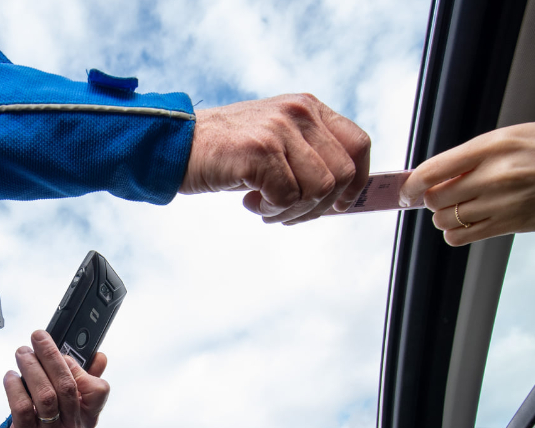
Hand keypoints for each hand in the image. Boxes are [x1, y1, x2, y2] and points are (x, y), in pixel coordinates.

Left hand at [0, 330, 109, 427]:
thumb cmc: (49, 427)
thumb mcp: (72, 408)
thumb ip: (86, 381)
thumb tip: (100, 356)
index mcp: (88, 416)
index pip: (99, 390)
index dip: (80, 368)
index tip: (65, 355)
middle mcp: (73, 427)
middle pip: (66, 386)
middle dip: (51, 356)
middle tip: (38, 337)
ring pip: (45, 395)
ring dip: (32, 368)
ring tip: (22, 353)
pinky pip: (22, 408)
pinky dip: (15, 387)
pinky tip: (11, 377)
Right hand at [180, 94, 370, 223]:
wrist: (176, 145)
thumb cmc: (226, 151)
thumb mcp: (275, 141)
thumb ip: (309, 157)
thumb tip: (343, 196)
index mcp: (308, 107)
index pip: (358, 144)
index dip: (358, 181)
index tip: (341, 204)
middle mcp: (299, 112)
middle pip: (343, 174)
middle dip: (319, 206)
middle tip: (289, 212)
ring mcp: (280, 129)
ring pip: (319, 189)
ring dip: (294, 210)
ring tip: (266, 206)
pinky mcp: (261, 150)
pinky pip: (288, 196)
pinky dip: (273, 209)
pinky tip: (252, 202)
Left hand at [398, 122, 534, 245]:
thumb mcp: (515, 135)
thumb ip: (476, 154)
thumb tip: (439, 174)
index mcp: (492, 145)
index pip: (433, 169)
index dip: (412, 184)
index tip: (408, 190)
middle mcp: (494, 174)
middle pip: (436, 198)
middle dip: (431, 201)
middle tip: (440, 197)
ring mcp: (503, 201)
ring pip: (447, 220)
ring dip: (445, 217)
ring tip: (459, 209)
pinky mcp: (512, 224)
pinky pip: (465, 236)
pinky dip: (457, 233)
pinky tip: (467, 224)